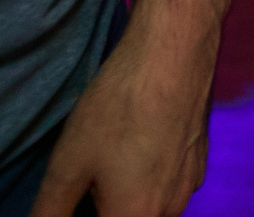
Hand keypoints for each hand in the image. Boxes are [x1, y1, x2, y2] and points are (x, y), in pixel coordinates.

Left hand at [31, 17, 213, 216]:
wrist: (174, 52)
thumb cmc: (118, 107)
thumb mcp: (68, 164)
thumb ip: (50, 211)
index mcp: (136, 215)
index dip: (81, 211)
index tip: (75, 191)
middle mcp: (170, 208)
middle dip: (105, 207)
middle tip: (85, 178)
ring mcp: (191, 183)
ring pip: (153, 208)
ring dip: (128, 197)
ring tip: (110, 159)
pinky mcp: (202, 159)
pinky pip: (170, 186)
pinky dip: (150, 179)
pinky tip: (137, 145)